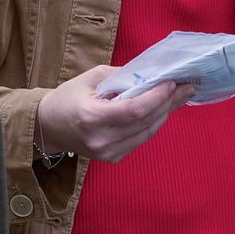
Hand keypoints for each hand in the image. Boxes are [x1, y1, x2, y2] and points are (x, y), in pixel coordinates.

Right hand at [36, 67, 196, 163]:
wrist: (48, 126)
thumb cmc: (68, 97)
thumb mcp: (92, 78)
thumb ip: (123, 77)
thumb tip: (153, 75)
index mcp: (92, 117)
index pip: (134, 110)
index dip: (157, 97)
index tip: (172, 82)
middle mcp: (100, 140)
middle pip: (145, 122)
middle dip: (168, 102)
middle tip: (187, 87)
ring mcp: (107, 153)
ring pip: (147, 132)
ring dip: (165, 113)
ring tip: (179, 97)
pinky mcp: (112, 158)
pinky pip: (140, 139)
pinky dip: (152, 124)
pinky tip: (162, 110)